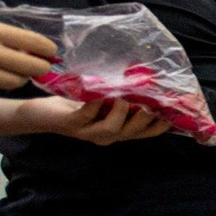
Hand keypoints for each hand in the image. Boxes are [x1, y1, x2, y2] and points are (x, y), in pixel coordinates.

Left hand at [23, 97, 170, 144]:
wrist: (40, 115)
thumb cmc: (74, 104)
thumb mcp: (103, 101)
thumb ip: (122, 97)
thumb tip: (146, 79)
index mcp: (118, 131)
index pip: (147, 132)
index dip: (162, 124)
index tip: (176, 109)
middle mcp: (107, 136)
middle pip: (133, 131)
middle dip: (146, 117)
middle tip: (155, 99)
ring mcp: (89, 132)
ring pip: (112, 129)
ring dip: (121, 112)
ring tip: (126, 95)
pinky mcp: (71, 123)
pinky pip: (86, 114)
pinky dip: (95, 103)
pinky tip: (100, 90)